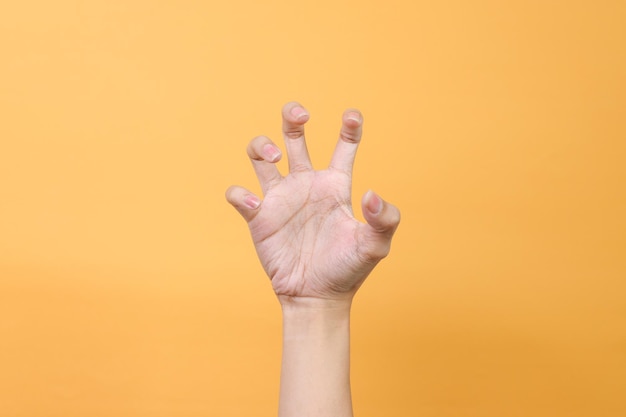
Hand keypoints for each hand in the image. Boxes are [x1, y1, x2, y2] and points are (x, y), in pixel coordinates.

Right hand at [226, 102, 399, 302]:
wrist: (317, 297)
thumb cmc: (348, 270)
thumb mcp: (375, 246)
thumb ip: (383, 219)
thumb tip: (372, 194)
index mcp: (335, 184)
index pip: (344, 145)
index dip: (349, 126)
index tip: (352, 116)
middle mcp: (306, 184)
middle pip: (294, 134)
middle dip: (293, 116)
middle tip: (300, 114)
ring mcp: (281, 198)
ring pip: (259, 154)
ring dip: (261, 146)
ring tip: (273, 158)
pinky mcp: (258, 217)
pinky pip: (240, 194)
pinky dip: (242, 195)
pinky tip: (257, 206)